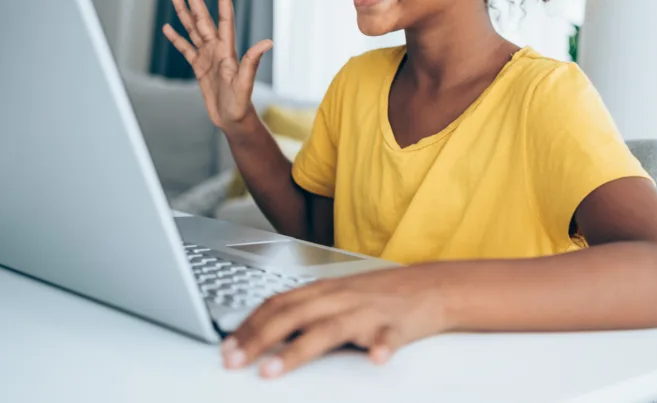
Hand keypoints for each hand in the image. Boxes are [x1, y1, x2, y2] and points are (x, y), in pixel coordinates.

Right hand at [162, 0, 272, 132]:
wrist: (233, 118)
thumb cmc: (241, 102)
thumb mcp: (245, 82)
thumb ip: (253, 61)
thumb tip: (268, 42)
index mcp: (228, 49)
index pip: (225, 19)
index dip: (223, 0)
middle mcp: (217, 49)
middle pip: (204, 19)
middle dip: (196, 0)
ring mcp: (208, 57)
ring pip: (193, 30)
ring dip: (184, 13)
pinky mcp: (200, 67)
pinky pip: (186, 48)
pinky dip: (177, 38)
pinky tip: (168, 27)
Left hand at [220, 265, 450, 377]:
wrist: (431, 286)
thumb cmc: (380, 296)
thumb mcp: (337, 297)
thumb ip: (304, 310)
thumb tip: (262, 331)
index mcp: (324, 291)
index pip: (277, 305)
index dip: (249, 325)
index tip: (226, 347)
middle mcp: (341, 298)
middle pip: (293, 316)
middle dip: (259, 340)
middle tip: (235, 362)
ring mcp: (368, 312)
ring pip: (330, 329)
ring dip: (299, 350)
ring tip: (275, 370)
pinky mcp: (397, 326)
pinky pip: (389, 338)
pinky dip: (381, 348)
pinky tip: (376, 358)